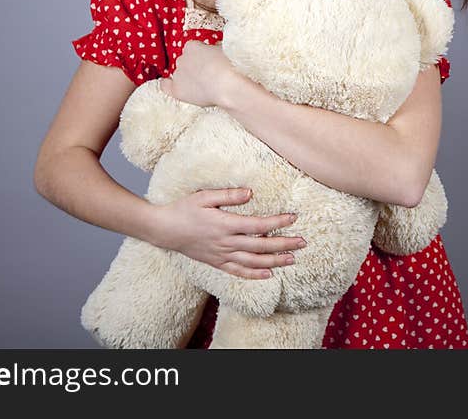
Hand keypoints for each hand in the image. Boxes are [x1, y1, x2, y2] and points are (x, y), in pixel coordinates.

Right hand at [148, 188, 306, 279]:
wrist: (164, 230)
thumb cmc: (184, 209)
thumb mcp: (204, 196)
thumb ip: (228, 194)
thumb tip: (250, 193)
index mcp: (225, 224)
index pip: (258, 226)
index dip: (278, 222)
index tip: (293, 217)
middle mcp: (226, 243)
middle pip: (261, 246)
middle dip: (284, 244)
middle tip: (303, 243)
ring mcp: (221, 255)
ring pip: (253, 262)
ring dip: (275, 262)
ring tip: (292, 259)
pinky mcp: (216, 263)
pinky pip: (238, 272)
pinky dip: (255, 274)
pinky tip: (268, 275)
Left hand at [159, 40, 236, 107]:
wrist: (227, 85)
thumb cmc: (230, 66)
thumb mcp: (223, 51)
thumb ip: (213, 51)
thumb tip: (214, 55)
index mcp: (192, 46)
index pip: (194, 48)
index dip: (202, 55)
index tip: (210, 61)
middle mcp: (182, 58)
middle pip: (186, 60)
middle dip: (195, 66)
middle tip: (208, 74)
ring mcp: (178, 74)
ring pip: (179, 74)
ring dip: (188, 77)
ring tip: (202, 86)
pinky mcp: (177, 90)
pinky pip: (165, 86)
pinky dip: (166, 85)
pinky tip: (168, 84)